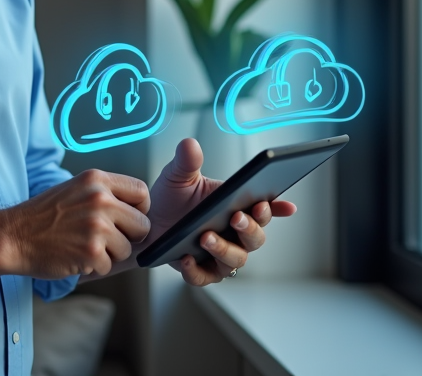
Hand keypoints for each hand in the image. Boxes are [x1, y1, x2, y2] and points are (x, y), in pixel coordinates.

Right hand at [2, 169, 150, 279]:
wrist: (12, 236)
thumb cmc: (42, 216)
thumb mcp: (75, 189)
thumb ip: (104, 194)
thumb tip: (135, 211)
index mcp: (97, 180)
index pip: (142, 192)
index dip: (139, 210)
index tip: (127, 219)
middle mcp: (100, 199)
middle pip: (142, 225)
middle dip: (128, 237)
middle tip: (106, 239)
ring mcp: (97, 226)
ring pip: (127, 249)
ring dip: (109, 254)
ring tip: (83, 246)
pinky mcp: (91, 252)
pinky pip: (109, 266)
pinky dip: (94, 267)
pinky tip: (75, 257)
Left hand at [145, 138, 296, 286]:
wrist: (146, 222)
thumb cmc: (170, 198)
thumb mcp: (177, 176)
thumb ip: (186, 161)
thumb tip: (191, 144)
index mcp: (235, 207)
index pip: (263, 209)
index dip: (275, 208)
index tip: (275, 203)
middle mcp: (233, 234)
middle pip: (256, 238)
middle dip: (250, 229)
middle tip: (236, 217)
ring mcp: (219, 254)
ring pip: (235, 260)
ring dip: (224, 249)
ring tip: (206, 237)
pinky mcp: (200, 270)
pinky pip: (205, 276)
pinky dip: (197, 270)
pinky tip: (187, 258)